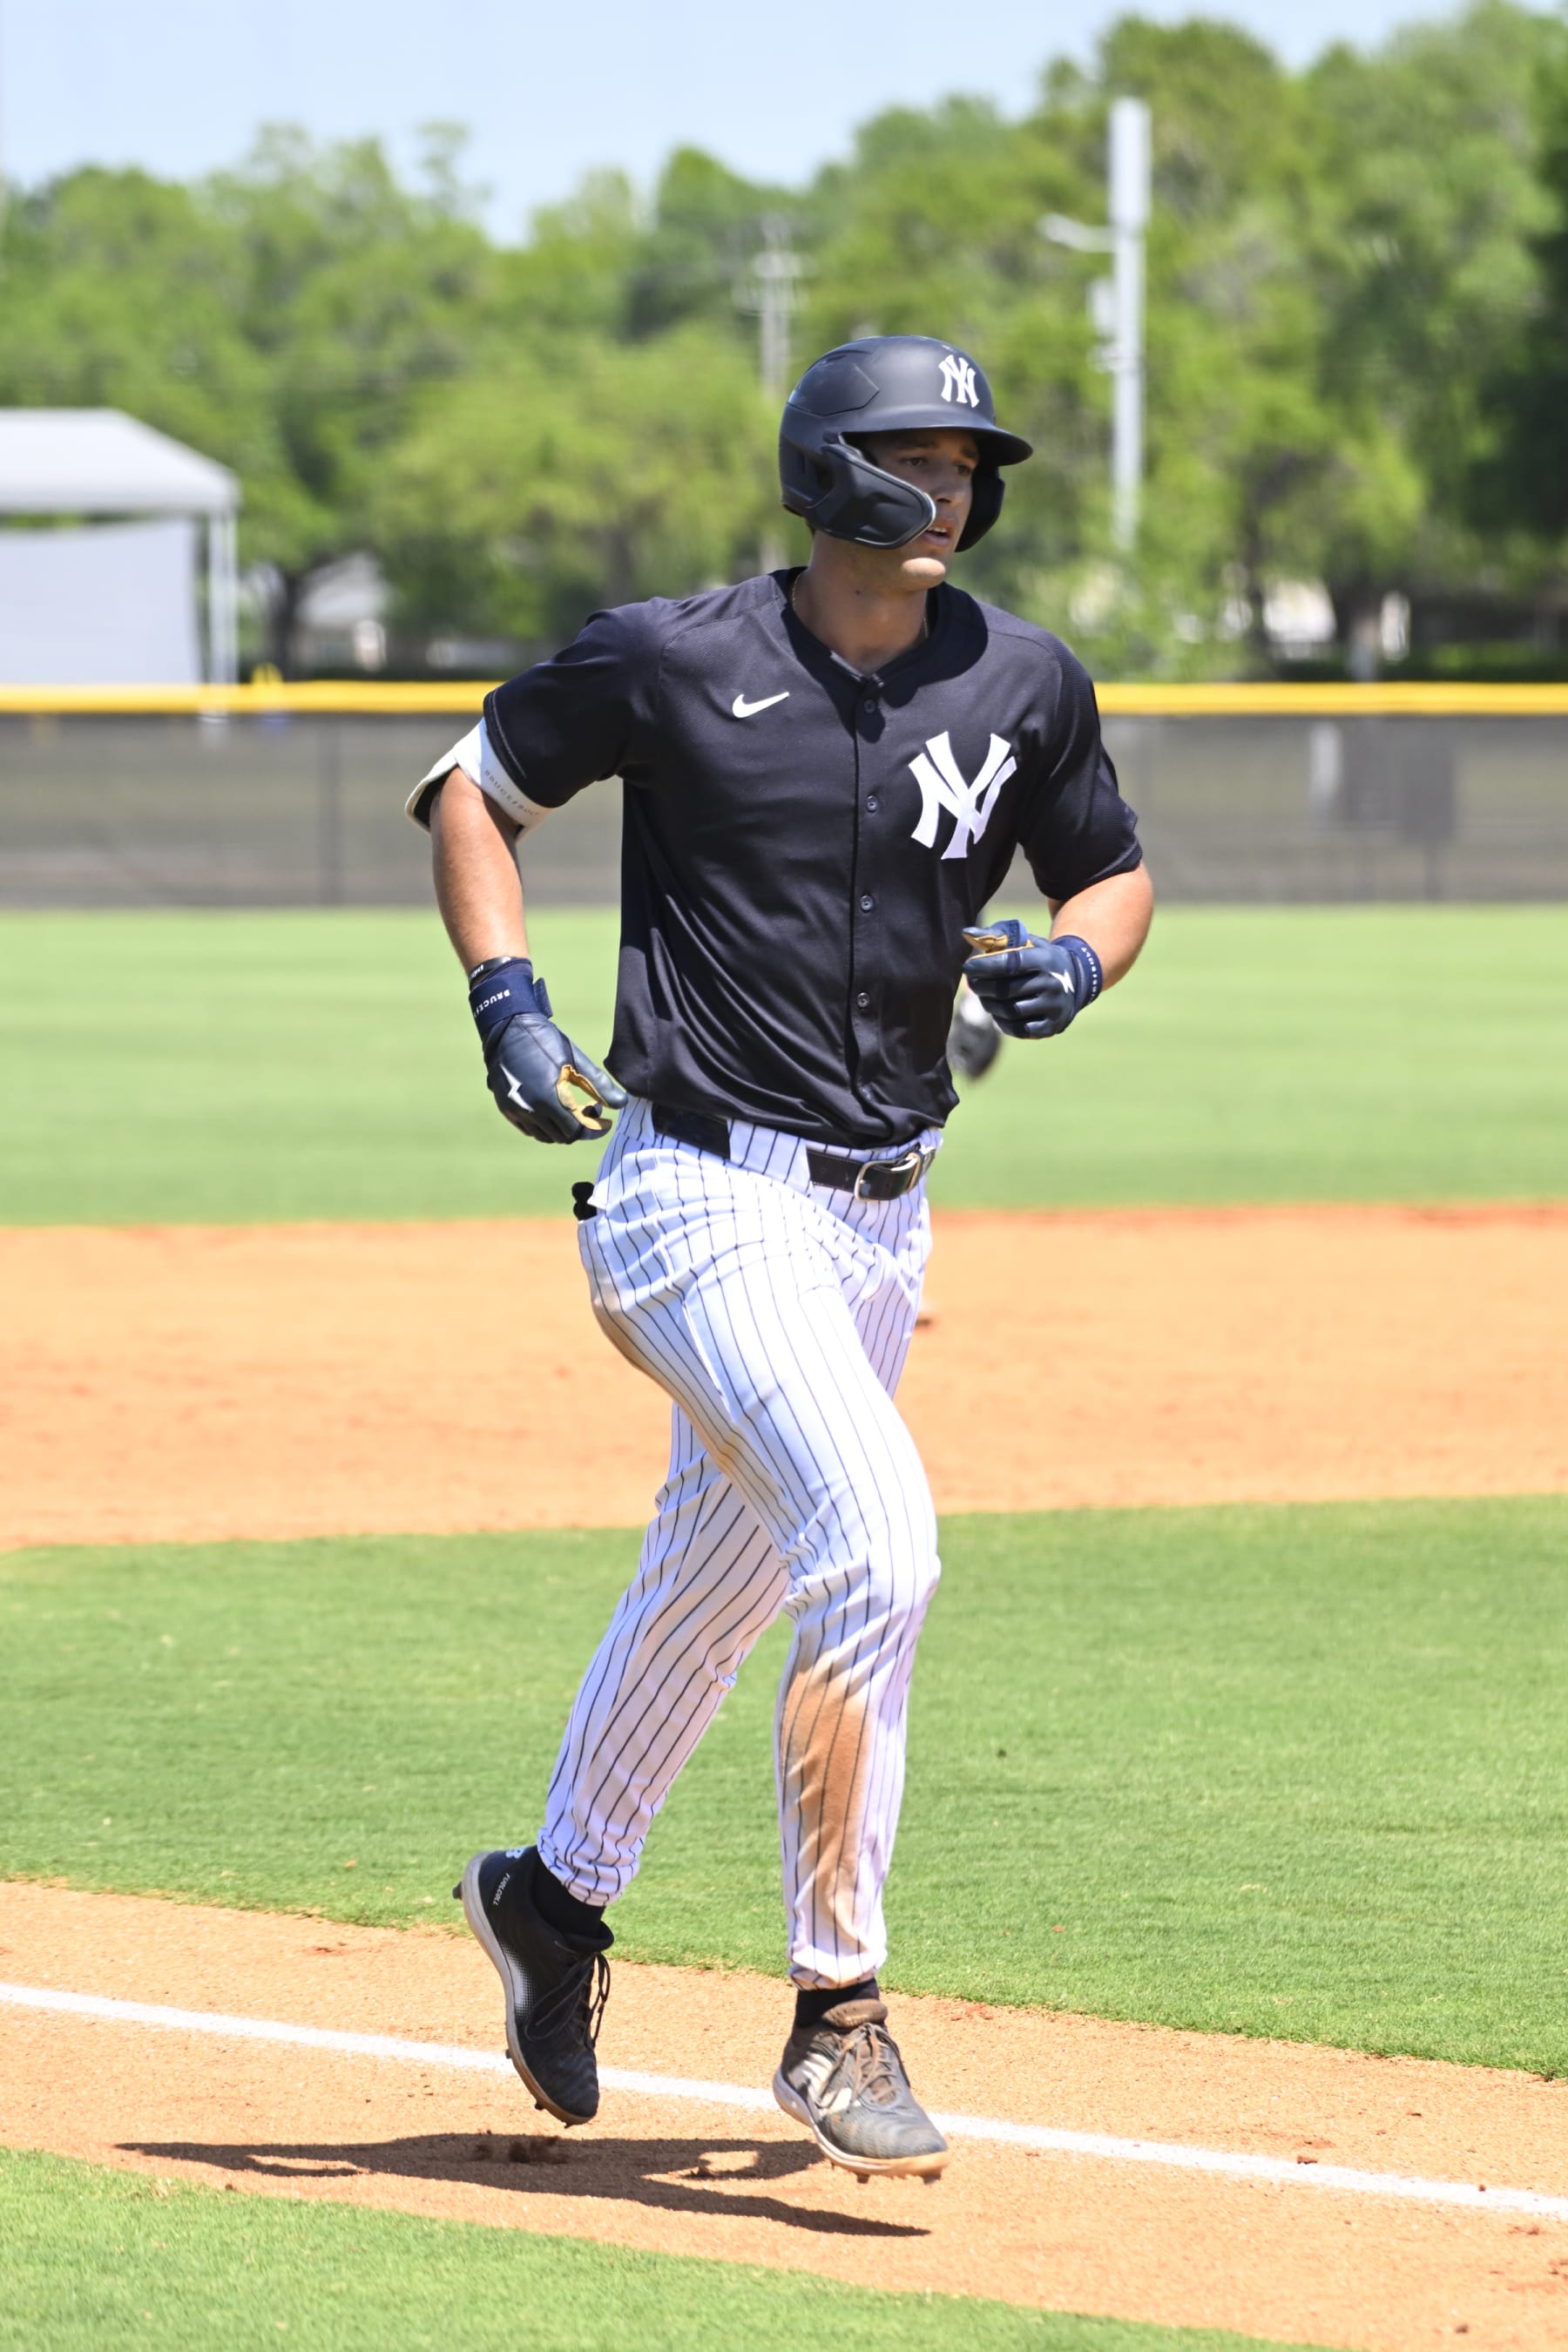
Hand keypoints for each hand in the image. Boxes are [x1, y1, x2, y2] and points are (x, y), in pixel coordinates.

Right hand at [468, 959, 626, 1143]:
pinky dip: (545, 1126)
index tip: (605, 1121)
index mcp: (551, 1100)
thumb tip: (622, 1103)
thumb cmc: (545, 1041)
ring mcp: (516, 1111)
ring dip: (563, 1128)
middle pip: (563, 1136)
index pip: (577, 1131)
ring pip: (546, 1136)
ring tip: (572, 1109)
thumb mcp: (576, 1061)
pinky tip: (552, 1109)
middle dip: (581, 1126)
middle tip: (590, 1108)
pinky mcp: (506, 1108)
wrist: (508, 1028)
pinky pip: (529, 1129)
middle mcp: (531, 1110)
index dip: (594, 1129)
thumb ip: (599, 1085)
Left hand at [960, 920, 1101, 1039]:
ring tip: (984, 996)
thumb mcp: (1026, 942)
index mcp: (1045, 959)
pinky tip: (998, 1012)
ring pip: (1010, 1011)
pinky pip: (1018, 1029)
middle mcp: (1052, 984)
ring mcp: (1053, 1007)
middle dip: (982, 987)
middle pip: (1005, 990)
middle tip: (972, 983)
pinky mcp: (1051, 1026)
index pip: (1009, 963)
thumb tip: (967, 933)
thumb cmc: (1039, 959)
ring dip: (989, 1004)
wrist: (1075, 981)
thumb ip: (997, 936)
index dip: (984, 966)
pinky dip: (1002, 1022)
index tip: (968, 967)